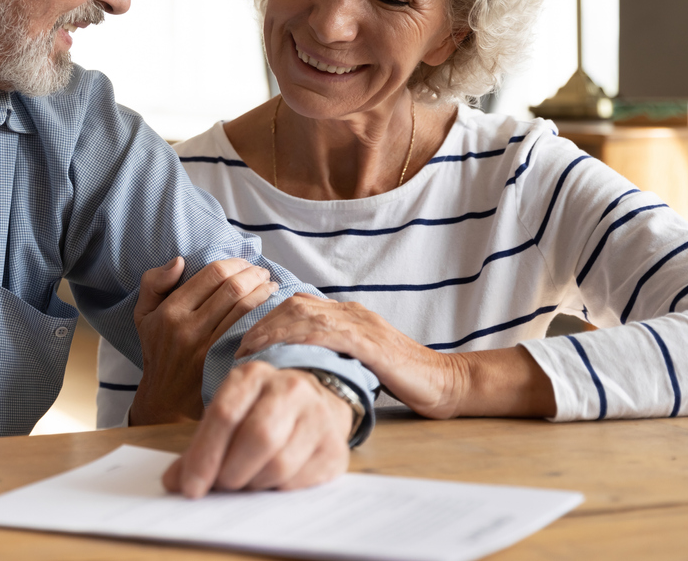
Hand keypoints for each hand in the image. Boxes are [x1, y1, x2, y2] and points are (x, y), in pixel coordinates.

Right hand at [129, 257, 277, 424]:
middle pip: (232, 289)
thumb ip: (153, 282)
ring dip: (263, 292)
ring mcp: (207, 348)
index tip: (244, 263)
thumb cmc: (158, 350)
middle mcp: (188, 328)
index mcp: (170, 311)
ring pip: (244, 309)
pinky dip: (263, 317)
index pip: (211, 274)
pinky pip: (248, 332)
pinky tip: (270, 310)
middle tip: (263, 272)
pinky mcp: (222, 363)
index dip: (234, 263)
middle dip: (253, 275)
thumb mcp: (144, 314)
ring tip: (271, 286)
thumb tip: (179, 261)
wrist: (165, 399)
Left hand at [163, 362, 352, 497]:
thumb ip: (199, 447)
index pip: (224, 415)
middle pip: (257, 437)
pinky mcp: (335, 447)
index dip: (204, 456)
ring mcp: (317, 416)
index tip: (190, 488)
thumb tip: (173, 483)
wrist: (314, 405)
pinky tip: (271, 482)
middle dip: (231, 472)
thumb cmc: (259, 413)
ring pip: (280, 463)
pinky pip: (300, 481)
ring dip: (254, 484)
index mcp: (252, 375)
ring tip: (246, 482)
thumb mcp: (227, 416)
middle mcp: (289, 388)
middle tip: (222, 486)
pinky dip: (278, 490)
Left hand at [236, 293, 463, 417]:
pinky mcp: (372, 344)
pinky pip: (330, 334)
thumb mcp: (360, 360)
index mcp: (348, 315)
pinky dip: (302, 339)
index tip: (245, 339)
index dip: (266, 318)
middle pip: (295, 305)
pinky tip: (284, 350)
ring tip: (252, 350)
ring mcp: (363, 325)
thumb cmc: (403, 378)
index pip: (297, 305)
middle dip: (262, 323)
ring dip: (273, 330)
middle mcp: (352, 313)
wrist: (447, 383)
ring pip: (306, 315)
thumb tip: (295, 363)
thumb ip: (333, 353)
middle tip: (240, 346)